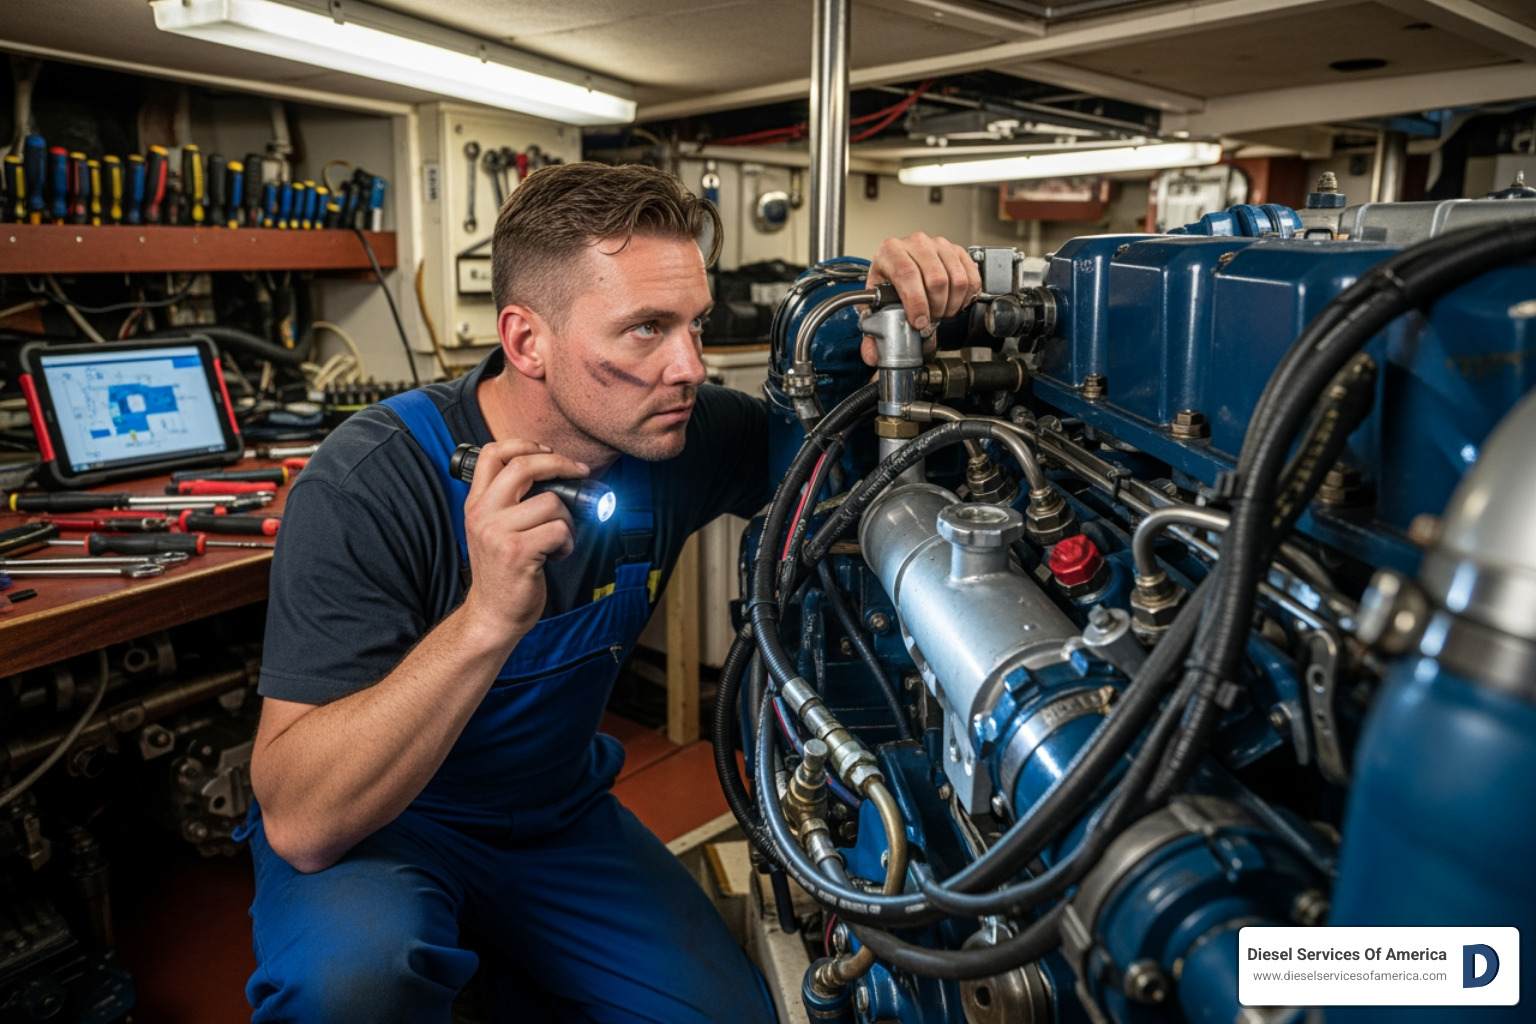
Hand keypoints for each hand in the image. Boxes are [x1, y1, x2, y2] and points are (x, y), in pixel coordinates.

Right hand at [458, 438, 584, 640]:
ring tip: (558, 539)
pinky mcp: (518, 552)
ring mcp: (497, 533)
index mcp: (476, 504)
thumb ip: (509, 502)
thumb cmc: (503, 572)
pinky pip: (559, 529)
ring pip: (552, 502)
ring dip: (568, 520)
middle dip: (561, 464)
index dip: (524, 444)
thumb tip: (555, 474)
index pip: (492, 454)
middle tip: (580, 473)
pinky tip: (556, 555)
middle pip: (524, 466)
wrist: (493, 615)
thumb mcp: (493, 530)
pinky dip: (567, 542)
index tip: (548, 451)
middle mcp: (482, 515)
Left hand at [862, 232, 981, 365]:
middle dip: (936, 308)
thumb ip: (873, 330)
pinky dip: (967, 297)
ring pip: (957, 279)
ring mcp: (939, 245)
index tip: (919, 322)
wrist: (901, 264)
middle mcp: (916, 243)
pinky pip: (971, 277)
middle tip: (931, 320)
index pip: (907, 275)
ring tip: (942, 312)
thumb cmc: (889, 281)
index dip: (917, 303)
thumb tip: (872, 355)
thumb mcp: (875, 303)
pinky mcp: (958, 251)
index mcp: (891, 252)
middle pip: (936, 279)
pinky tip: (955, 303)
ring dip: (952, 304)